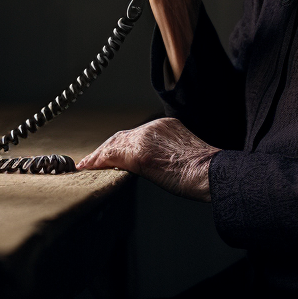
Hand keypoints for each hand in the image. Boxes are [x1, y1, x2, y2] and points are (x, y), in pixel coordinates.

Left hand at [76, 118, 216, 200]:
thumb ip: (167, 154)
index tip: (109, 154)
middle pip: (121, 137)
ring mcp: (145, 138)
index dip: (119, 145)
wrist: (211, 172)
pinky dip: (97, 161)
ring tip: (86, 165)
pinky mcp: (139, 153)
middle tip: (91, 159)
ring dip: (97, 156)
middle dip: (105, 149)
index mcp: (166, 126)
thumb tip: (156, 165)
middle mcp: (153, 127)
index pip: (135, 134)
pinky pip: (111, 156)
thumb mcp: (185, 155)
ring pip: (113, 145)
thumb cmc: (205, 171)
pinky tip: (89, 167)